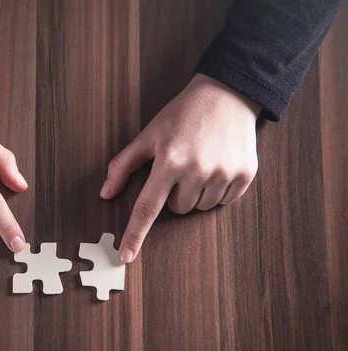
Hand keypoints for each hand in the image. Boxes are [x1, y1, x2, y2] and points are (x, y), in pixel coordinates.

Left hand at [101, 73, 260, 262]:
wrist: (227, 94)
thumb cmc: (182, 115)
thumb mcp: (148, 135)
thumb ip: (123, 166)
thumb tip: (105, 193)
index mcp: (170, 161)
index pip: (147, 207)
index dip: (135, 234)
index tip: (126, 256)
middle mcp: (198, 170)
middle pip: (178, 209)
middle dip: (175, 194)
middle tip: (180, 167)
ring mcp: (224, 174)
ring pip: (200, 207)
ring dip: (196, 193)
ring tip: (200, 163)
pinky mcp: (246, 175)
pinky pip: (224, 201)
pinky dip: (217, 189)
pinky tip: (217, 165)